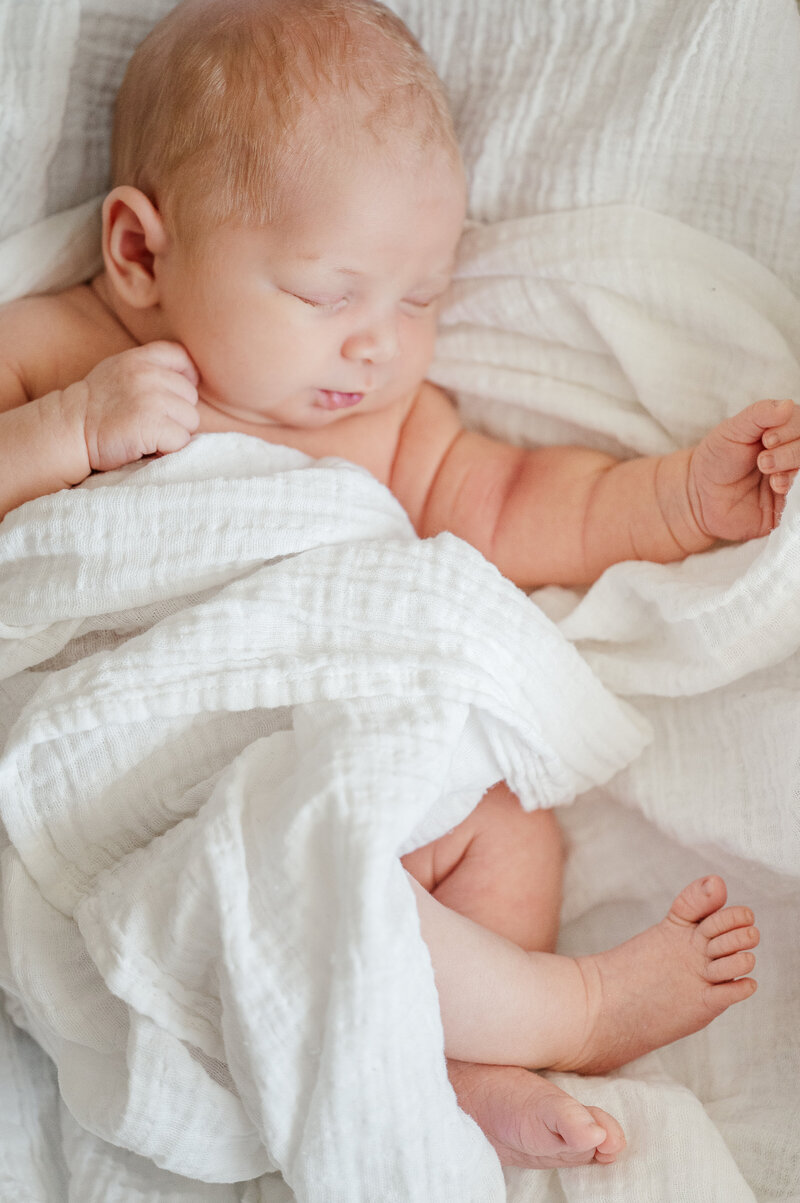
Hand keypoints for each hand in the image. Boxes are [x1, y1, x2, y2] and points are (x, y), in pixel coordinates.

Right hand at [62, 341, 200, 472]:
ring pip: (190, 420)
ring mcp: (151, 400)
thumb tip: (190, 377)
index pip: (182, 358)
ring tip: (148, 434)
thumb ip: (149, 369)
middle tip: (151, 422)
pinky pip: (181, 440)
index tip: (171, 396)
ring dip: (174, 432)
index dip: (185, 378)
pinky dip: (168, 449)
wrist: (69, 429)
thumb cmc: (96, 406)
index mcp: (140, 359)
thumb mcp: (119, 371)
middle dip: (177, 413)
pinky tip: (147, 446)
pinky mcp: (152, 426)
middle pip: (190, 396)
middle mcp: (147, 375)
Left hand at [687, 398, 799, 541]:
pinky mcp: (788, 501)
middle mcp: (790, 450)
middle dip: (789, 450)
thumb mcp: (732, 430)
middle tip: (762, 459)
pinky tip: (776, 486)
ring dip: (789, 464)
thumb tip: (787, 405)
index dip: (790, 429)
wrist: (701, 496)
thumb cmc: (717, 459)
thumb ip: (758, 415)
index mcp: (780, 428)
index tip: (766, 439)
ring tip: (765, 469)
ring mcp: (790, 475)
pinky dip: (791, 485)